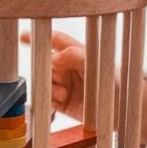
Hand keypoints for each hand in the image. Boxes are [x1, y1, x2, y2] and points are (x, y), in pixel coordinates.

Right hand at [21, 29, 146, 146]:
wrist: (122, 110)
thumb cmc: (115, 82)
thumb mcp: (100, 64)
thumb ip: (78, 56)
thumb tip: (55, 56)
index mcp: (76, 53)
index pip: (55, 41)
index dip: (39, 38)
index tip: (24, 37)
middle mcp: (67, 68)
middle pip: (45, 62)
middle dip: (47, 66)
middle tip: (57, 70)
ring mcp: (63, 85)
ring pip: (43, 81)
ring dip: (50, 85)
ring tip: (64, 92)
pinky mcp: (61, 103)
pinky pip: (46, 99)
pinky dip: (49, 99)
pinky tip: (61, 99)